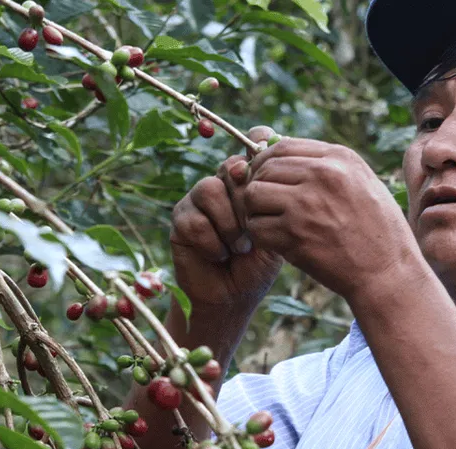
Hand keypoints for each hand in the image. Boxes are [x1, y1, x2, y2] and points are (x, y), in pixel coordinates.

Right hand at [169, 127, 283, 312]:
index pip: (251, 144)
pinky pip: (195, 220)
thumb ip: (270, 200)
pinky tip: (220, 257)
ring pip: (209, 189)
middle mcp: (223, 185)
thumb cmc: (257, 265)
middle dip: (245, 200)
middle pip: (230, 167)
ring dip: (229, 224)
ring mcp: (199, 200)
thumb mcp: (274, 231)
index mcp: (249, 183)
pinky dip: (213, 243)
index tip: (268, 158)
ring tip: (239, 248)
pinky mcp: (181, 219)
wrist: (233, 297)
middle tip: (253, 230)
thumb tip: (262, 166)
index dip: (257, 144)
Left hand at [235, 137, 423, 305]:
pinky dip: (258, 235)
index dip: (265, 161)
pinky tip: (274, 240)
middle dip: (258, 185)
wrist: (387, 272)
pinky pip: (256, 227)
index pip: (282, 146)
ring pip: (253, 195)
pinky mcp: (294, 235)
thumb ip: (330, 167)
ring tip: (269, 222)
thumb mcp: (365, 183)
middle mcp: (322, 175)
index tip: (265, 177)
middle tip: (263, 204)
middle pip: (264, 168)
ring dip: (254, 210)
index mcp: (339, 158)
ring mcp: (306, 204)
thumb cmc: (379, 232)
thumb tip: (288, 155)